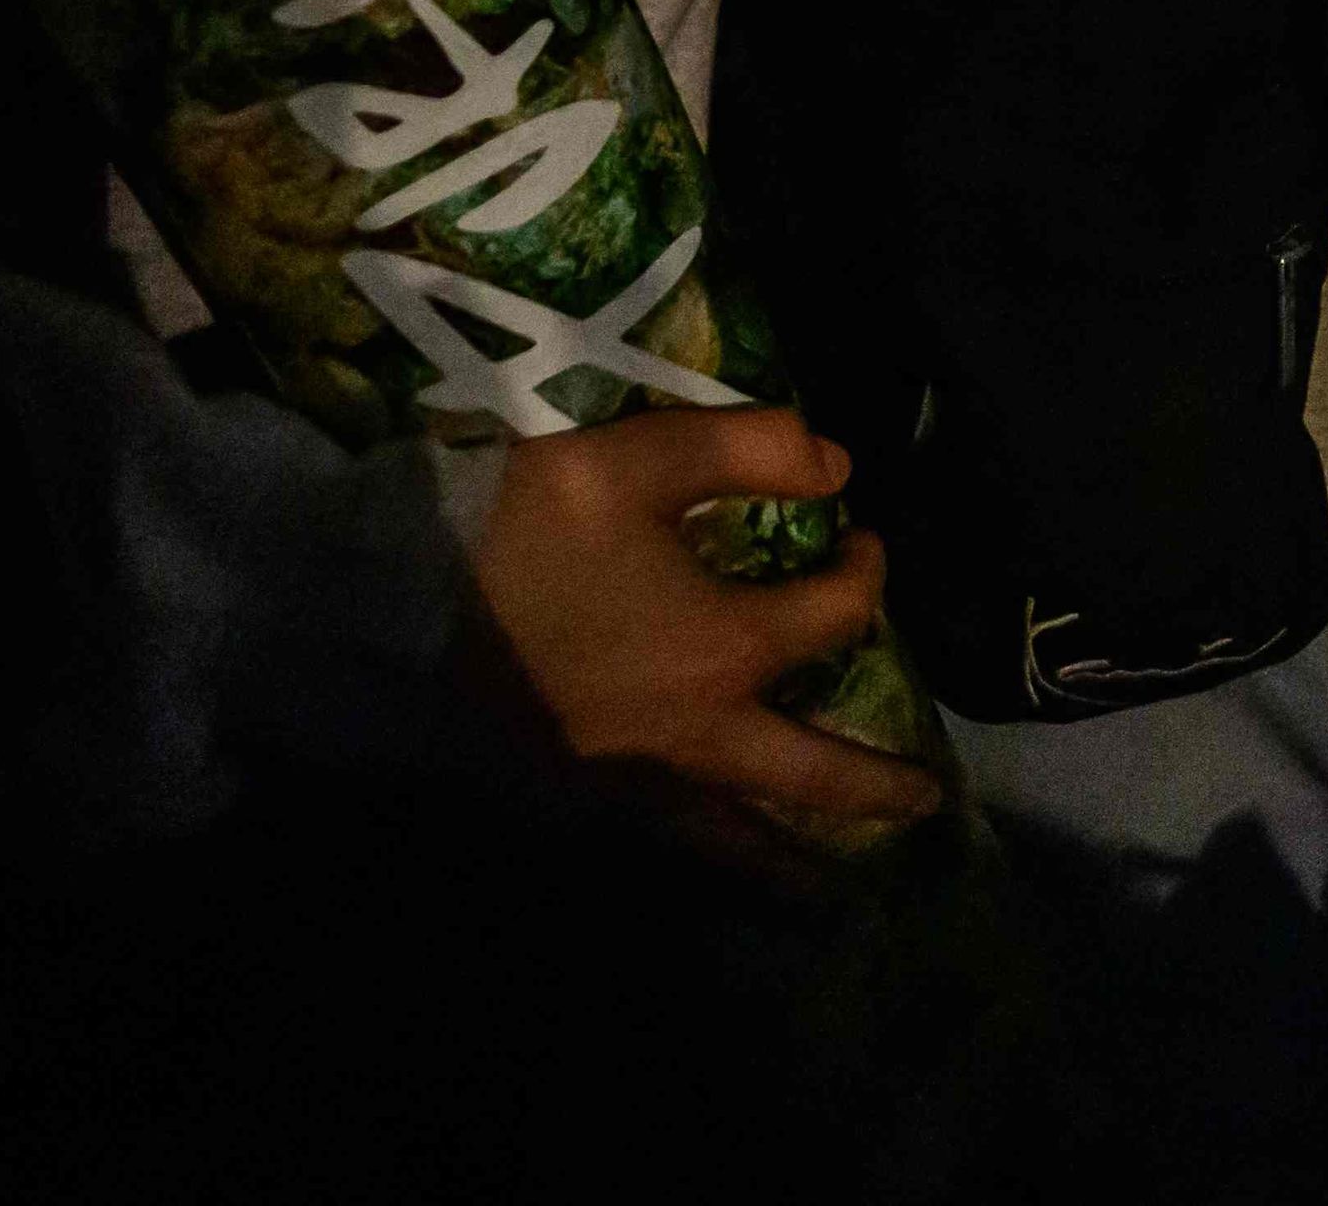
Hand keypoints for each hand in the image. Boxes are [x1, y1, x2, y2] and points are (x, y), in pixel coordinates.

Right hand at [468, 402, 938, 844]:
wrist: (399, 597)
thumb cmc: (524, 524)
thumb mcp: (639, 456)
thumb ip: (748, 449)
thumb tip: (838, 464)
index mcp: (723, 649)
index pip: (833, 620)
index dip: (865, 575)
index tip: (864, 540)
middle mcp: (695, 733)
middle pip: (809, 774)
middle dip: (875, 787)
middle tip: (928, 801)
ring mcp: (634, 779)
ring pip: (736, 831)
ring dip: (795, 851)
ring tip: (834, 878)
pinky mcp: (577, 796)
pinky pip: (665, 840)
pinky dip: (707, 858)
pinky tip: (713, 858)